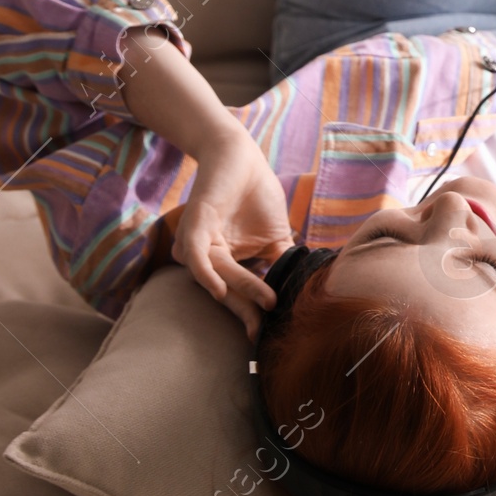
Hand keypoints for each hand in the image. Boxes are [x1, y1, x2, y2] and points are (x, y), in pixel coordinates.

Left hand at [171, 119, 293, 337]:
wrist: (242, 157)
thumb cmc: (256, 195)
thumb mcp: (275, 237)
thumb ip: (279, 264)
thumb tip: (299, 291)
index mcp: (224, 261)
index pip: (238, 293)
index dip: (250, 314)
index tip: (264, 337)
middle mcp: (207, 256)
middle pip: (225, 290)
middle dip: (244, 312)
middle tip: (260, 333)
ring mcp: (199, 241)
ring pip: (218, 274)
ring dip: (241, 291)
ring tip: (268, 303)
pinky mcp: (195, 223)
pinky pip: (196, 253)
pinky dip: (206, 273)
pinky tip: (220, 290)